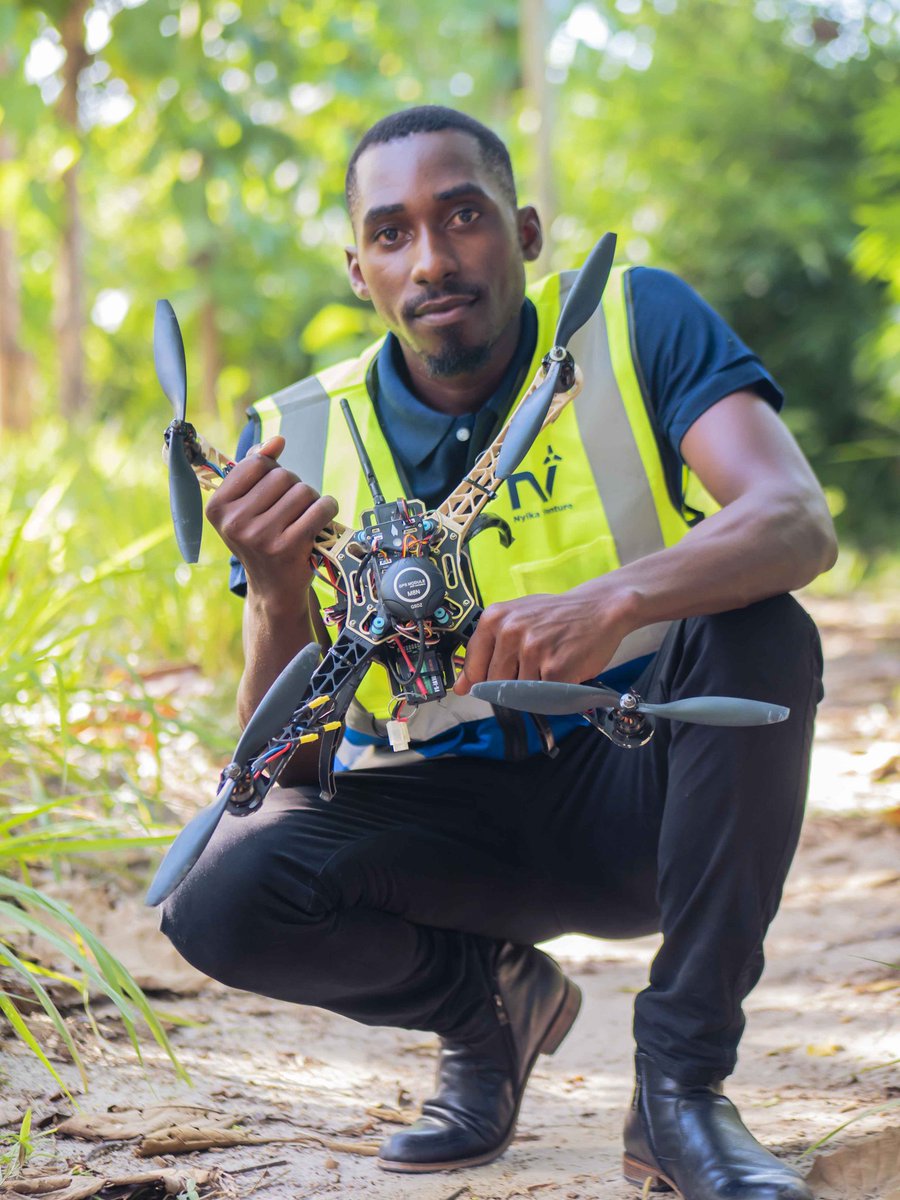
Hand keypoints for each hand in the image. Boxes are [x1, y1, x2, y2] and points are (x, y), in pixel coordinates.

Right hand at [205, 435, 338, 600]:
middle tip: (290, 509)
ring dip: (311, 500)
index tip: (271, 491)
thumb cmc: (261, 539)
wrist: (273, 587)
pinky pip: (320, 508)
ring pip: (303, 490)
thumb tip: (277, 441)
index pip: (256, 463)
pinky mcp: (288, 547)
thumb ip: (257, 467)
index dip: (272, 471)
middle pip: (282, 475)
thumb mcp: (247, 505)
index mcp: (217, 507)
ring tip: (303, 517)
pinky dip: (327, 509)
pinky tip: (321, 520)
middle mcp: (234, 522)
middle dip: (293, 486)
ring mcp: (261, 536)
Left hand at [453, 581, 634, 694]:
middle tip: (532, 670)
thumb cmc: (556, 616)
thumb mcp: (516, 620)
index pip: (473, 666)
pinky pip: (543, 695)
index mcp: (495, 619)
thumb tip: (461, 687)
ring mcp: (532, 650)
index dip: (481, 680)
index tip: (487, 685)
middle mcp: (510, 632)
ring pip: (519, 691)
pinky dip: (553, 690)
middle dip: (511, 685)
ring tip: (551, 664)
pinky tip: (563, 670)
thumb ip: (487, 650)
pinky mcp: (555, 668)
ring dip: (535, 688)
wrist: (600, 608)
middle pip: (494, 683)